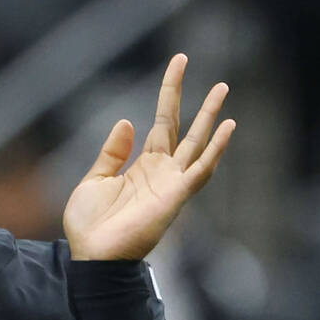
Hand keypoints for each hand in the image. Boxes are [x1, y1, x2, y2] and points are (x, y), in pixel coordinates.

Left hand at [62, 54, 234, 260]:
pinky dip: (216, 149)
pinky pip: (201, 169)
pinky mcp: (176, 196)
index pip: (162, 122)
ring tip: (223, 88)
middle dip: (197, 101)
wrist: (92, 255)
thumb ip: (112, 151)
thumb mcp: (95, 179)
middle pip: (184, 127)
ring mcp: (172, 183)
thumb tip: (128, 121)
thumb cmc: (90, 225)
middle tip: (212, 74)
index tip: (179, 63)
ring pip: (198, 143)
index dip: (170, 93)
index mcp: (143, 165)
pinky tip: (229, 126)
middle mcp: (163, 171)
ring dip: (211, 117)